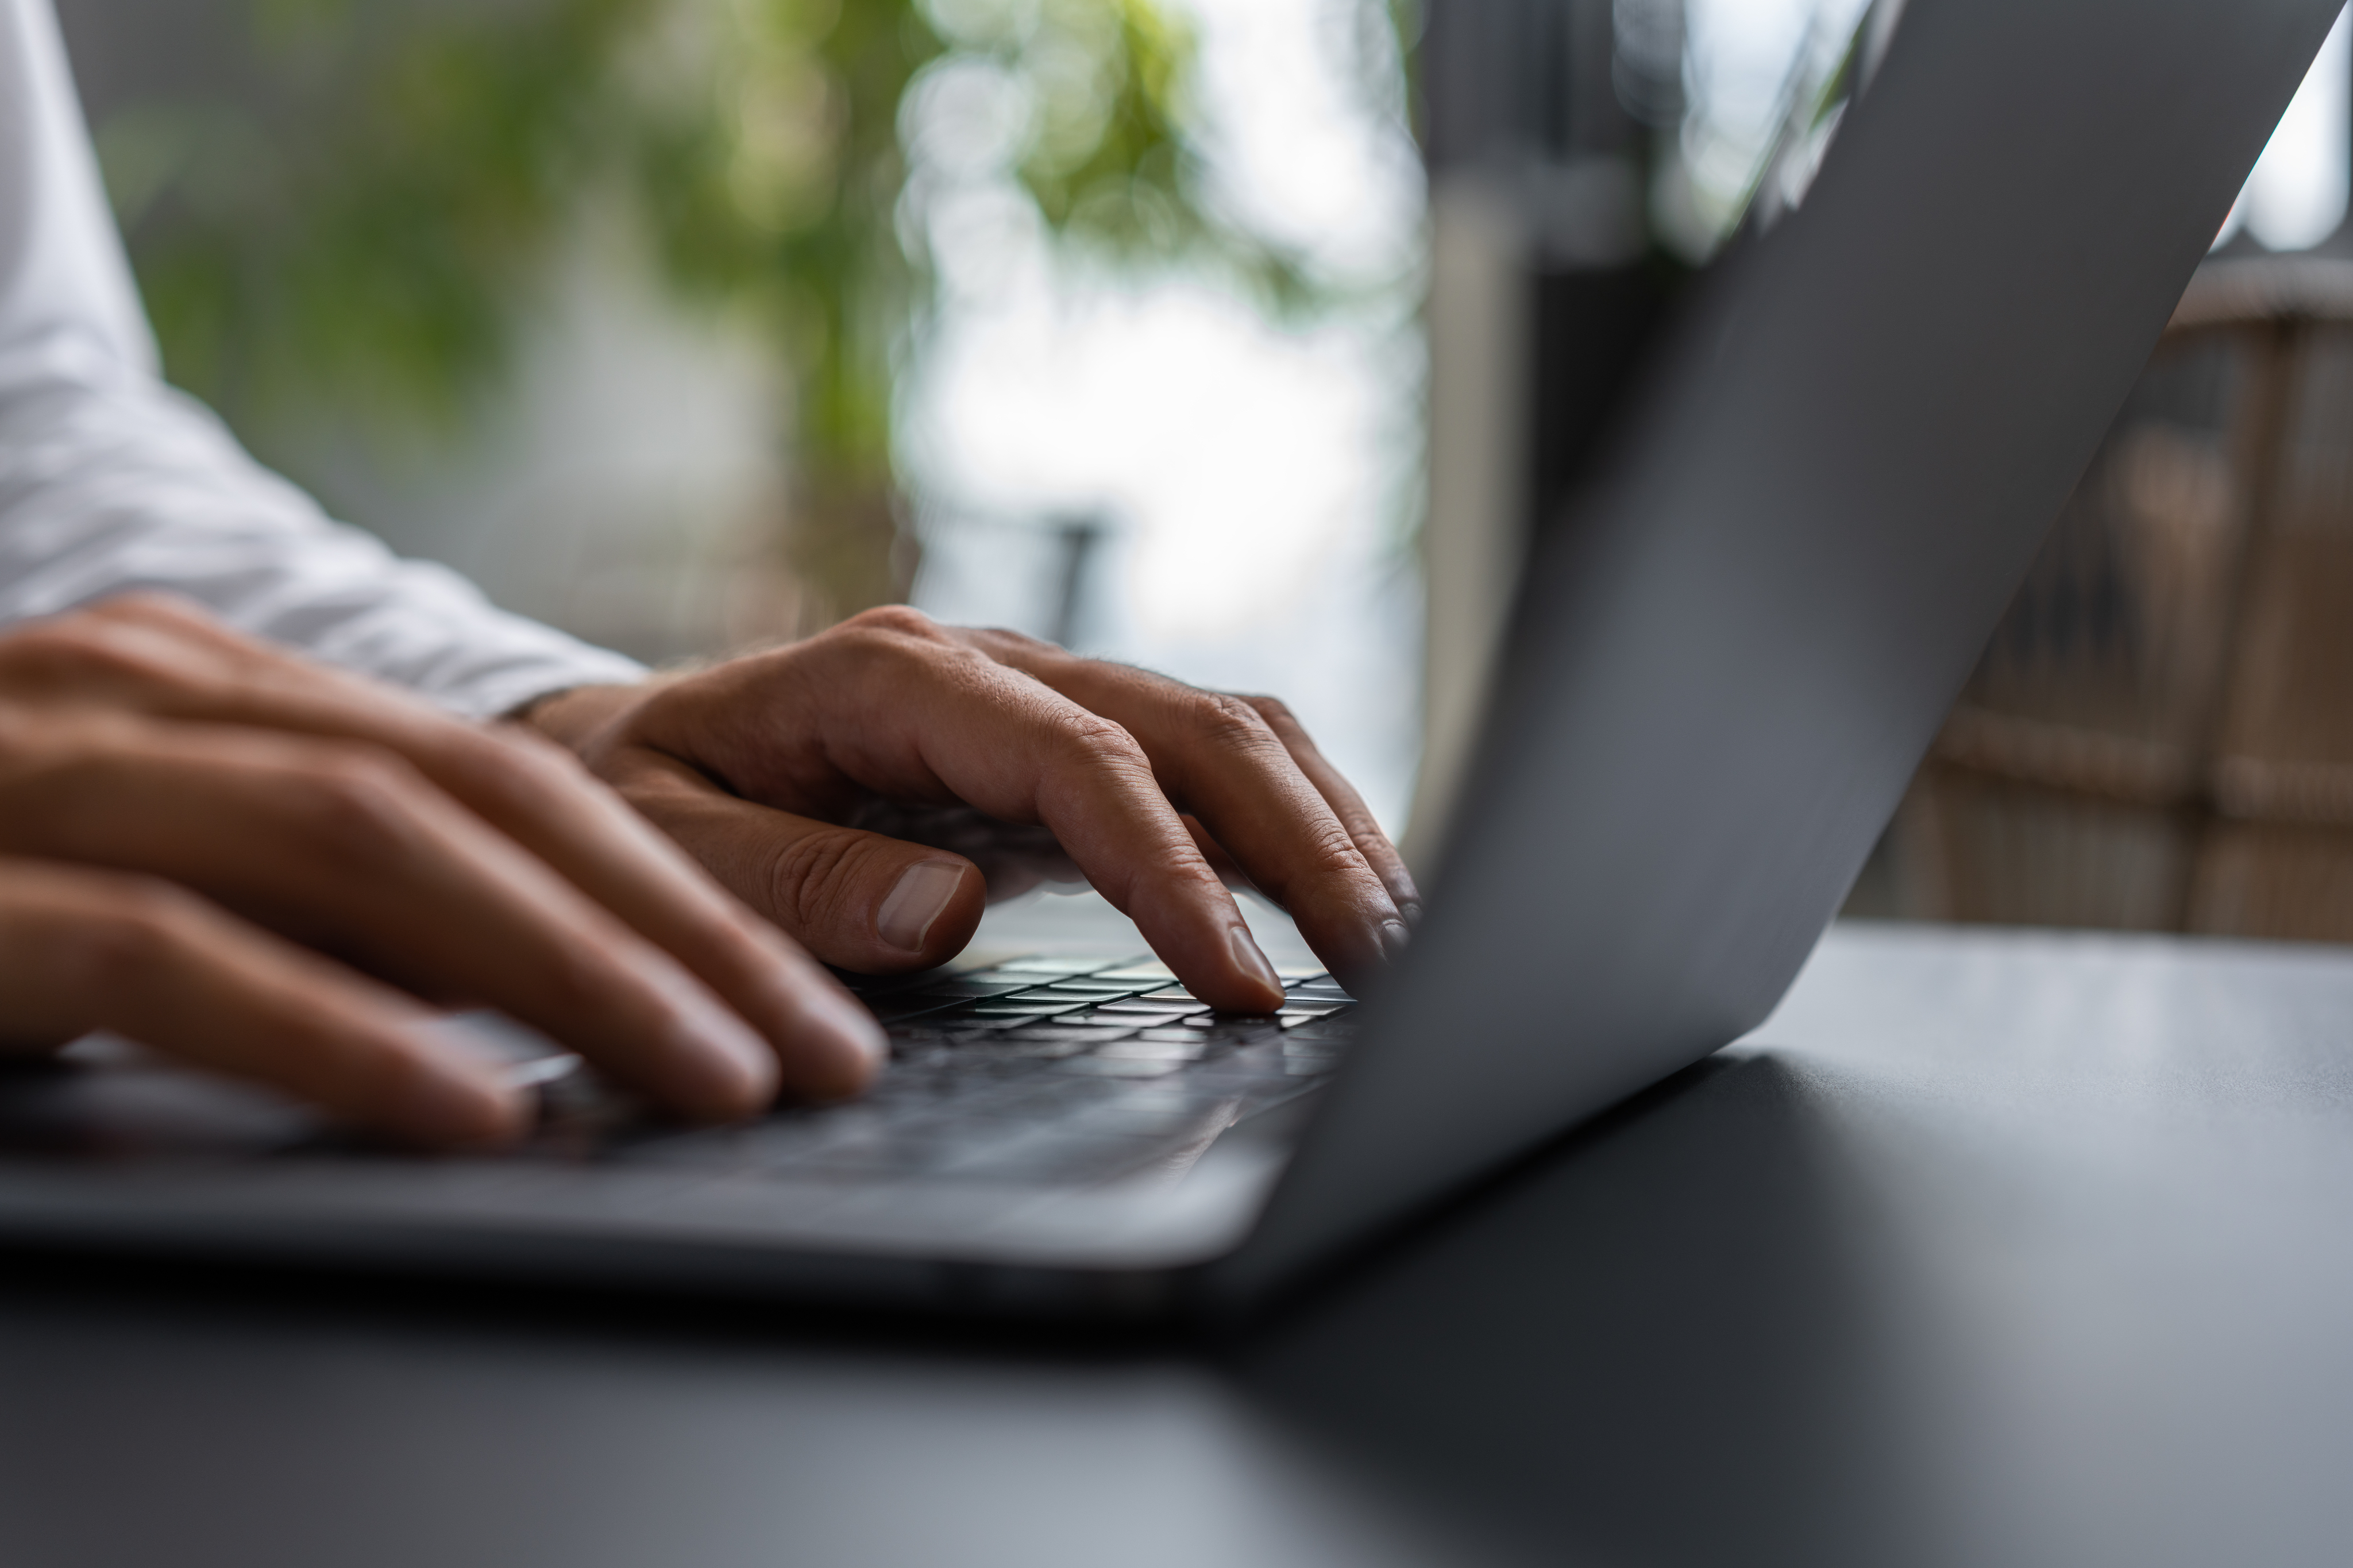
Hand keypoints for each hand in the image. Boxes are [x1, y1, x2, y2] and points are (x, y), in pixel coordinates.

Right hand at [0, 596, 883, 1145]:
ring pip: (372, 858)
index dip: (677, 895)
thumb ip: (317, 895)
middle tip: (816, 1056)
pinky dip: (340, 1036)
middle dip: (674, 939)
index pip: (509, 782)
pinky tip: (472, 1117)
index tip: (804, 1005)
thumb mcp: (158, 862)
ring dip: (570, 978)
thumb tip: (522, 997)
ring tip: (713, 1083)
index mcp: (219, 689)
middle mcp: (150, 699)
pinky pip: (179, 962)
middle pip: (483, 807)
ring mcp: (43, 778)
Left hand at [526, 607, 1420, 1011]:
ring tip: (1396, 936)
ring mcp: (1039, 698)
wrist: (624, 751)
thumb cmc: (639, 800)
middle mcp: (991, 668)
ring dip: (1321, 826)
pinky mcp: (1064, 745)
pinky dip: (1285, 825)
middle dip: (1304, 842)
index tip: (1238, 981)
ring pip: (1225, 732)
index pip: (1082, 762)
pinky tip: (1338, 895)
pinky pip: (1205, 766)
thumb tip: (950, 910)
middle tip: (1385, 964)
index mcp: (894, 676)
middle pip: (1195, 727)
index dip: (1173, 872)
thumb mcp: (664, 845)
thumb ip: (793, 881)